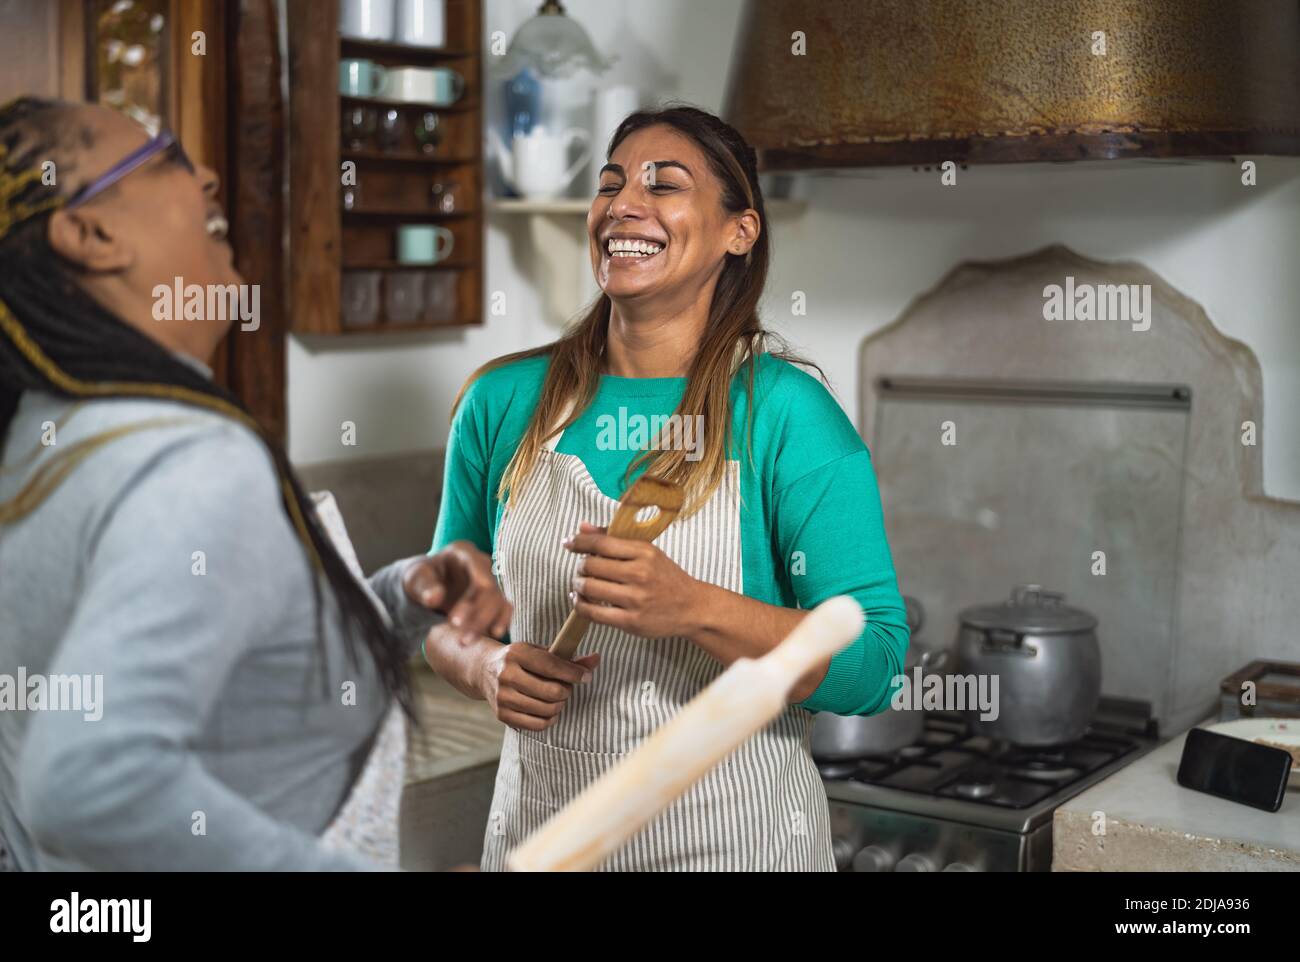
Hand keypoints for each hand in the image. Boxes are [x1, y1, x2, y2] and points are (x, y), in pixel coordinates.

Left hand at [403, 541, 511, 638]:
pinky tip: (492, 634)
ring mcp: (490, 581)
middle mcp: (481, 565)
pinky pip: (505, 608)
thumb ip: (425, 587)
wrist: (428, 585)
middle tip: (457, 632)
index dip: (473, 593)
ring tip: (464, 642)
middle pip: (490, 589)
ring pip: (499, 601)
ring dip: (485, 623)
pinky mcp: (493, 597)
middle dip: (476, 614)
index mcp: (463, 552)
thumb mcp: (416, 579)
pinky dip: (501, 621)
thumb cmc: (422, 578)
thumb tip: (434, 598)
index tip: (455, 620)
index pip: (478, 567)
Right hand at [479, 643, 600, 732]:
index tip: (586, 676)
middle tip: (567, 688)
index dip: (573, 673)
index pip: (551, 666)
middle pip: (551, 691)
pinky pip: (536, 725)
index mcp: (516, 653)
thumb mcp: (540, 651)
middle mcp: (506, 675)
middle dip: (567, 691)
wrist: (483, 670)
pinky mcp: (501, 714)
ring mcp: (502, 697)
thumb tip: (596, 660)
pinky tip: (549, 710)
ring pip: (546, 709)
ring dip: (559, 705)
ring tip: (558, 698)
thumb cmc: (520, 659)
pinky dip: (549, 719)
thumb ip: (568, 657)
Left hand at [562, 522, 703, 638]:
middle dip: (580, 567)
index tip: (568, 543)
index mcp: (644, 552)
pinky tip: (581, 601)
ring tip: (581, 584)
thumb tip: (582, 527)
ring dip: (578, 585)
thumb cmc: (666, 578)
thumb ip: (613, 539)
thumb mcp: (647, 552)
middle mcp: (640, 574)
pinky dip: (580, 606)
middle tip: (582, 569)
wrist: (692, 607)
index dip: (579, 542)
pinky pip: (594, 613)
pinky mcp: (631, 621)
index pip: (601, 543)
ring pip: (589, 589)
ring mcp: (635, 599)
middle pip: (591, 566)